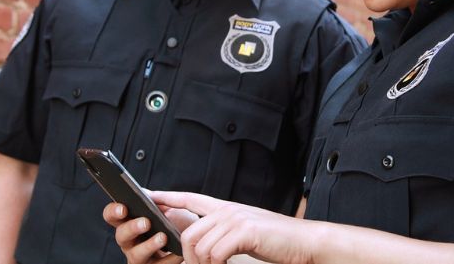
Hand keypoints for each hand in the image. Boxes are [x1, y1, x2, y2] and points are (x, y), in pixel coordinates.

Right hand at [103, 200, 197, 263]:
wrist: (197, 240)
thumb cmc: (180, 222)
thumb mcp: (170, 208)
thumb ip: (156, 201)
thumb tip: (145, 194)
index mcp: (129, 221)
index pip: (112, 215)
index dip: (113, 211)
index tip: (124, 208)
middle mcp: (130, 241)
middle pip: (120, 235)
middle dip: (131, 228)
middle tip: (146, 222)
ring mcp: (139, 257)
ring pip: (135, 254)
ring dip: (148, 245)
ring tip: (163, 237)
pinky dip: (168, 259)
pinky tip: (178, 252)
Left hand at [150, 191, 315, 263]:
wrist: (304, 241)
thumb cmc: (276, 240)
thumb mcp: (244, 230)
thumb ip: (222, 232)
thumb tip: (200, 243)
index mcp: (226, 207)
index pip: (190, 198)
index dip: (168, 197)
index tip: (149, 196)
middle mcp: (228, 210)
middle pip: (189, 232)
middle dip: (188, 257)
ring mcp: (236, 219)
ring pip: (200, 246)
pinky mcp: (245, 232)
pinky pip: (215, 254)